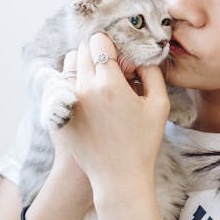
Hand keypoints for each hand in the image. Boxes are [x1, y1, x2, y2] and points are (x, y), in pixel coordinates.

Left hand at [63, 32, 169, 200]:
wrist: (119, 178)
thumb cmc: (143, 143)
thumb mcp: (159, 105)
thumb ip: (152, 73)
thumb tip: (139, 57)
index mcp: (109, 83)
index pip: (99, 41)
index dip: (112, 46)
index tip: (121, 61)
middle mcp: (84, 89)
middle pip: (82, 49)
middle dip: (97, 53)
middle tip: (112, 72)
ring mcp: (68, 102)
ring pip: (69, 65)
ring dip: (83, 66)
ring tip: (99, 85)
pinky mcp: (59, 115)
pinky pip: (62, 86)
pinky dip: (74, 86)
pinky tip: (90, 102)